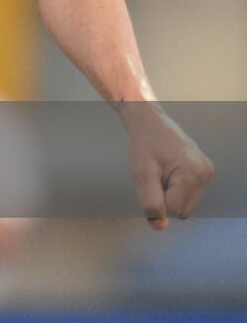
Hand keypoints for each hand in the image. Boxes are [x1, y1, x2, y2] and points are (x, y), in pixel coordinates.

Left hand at [120, 102, 213, 228]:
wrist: (149, 122)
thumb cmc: (144, 144)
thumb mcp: (141, 174)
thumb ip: (150, 203)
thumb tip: (159, 227)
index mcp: (192, 173)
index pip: (174, 210)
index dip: (156, 200)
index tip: (149, 180)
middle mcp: (204, 174)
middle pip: (182, 211)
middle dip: (164, 199)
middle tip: (154, 176)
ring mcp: (207, 173)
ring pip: (186, 206)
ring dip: (170, 195)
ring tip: (161, 173)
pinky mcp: (204, 172)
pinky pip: (189, 195)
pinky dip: (175, 190)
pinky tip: (167, 173)